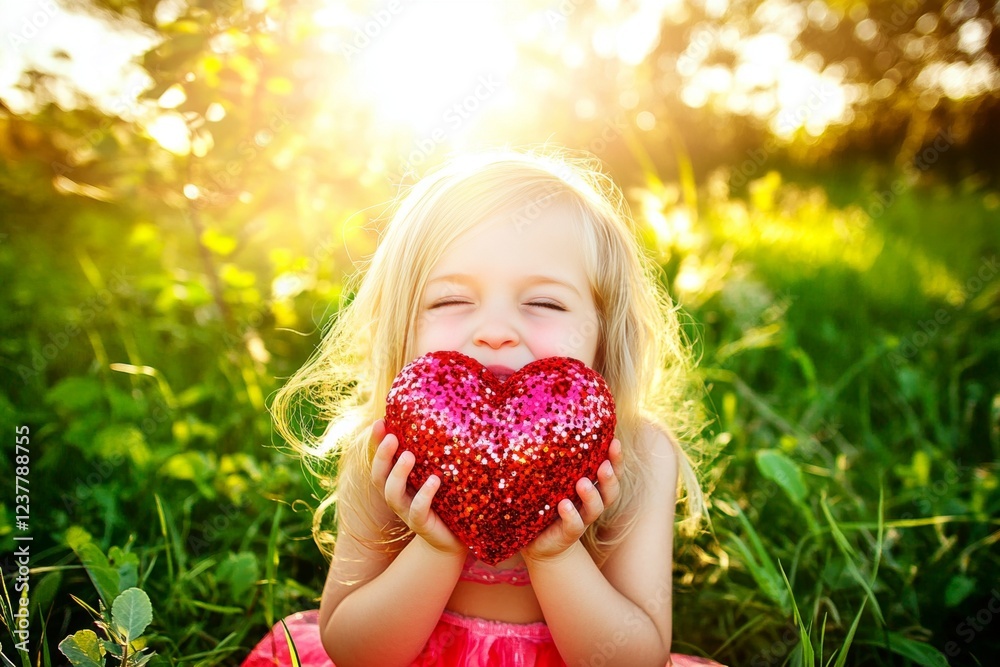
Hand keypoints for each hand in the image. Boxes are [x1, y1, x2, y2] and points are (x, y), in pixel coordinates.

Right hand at [370, 418, 465, 556]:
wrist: (452, 540)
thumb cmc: (444, 503)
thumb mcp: (435, 475)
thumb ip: (430, 457)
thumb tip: (436, 423)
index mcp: (398, 482)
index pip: (381, 460)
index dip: (376, 443)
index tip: (380, 422)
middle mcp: (398, 496)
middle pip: (379, 476)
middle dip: (382, 456)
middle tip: (392, 437)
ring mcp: (407, 512)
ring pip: (392, 494)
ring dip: (398, 473)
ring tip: (408, 455)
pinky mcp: (421, 525)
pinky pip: (418, 510)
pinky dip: (424, 495)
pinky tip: (433, 481)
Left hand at [521, 438, 622, 563]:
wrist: (539, 541)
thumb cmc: (546, 503)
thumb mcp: (552, 479)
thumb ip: (556, 461)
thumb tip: (546, 424)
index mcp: (591, 487)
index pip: (610, 471)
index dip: (616, 459)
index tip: (615, 441)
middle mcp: (591, 503)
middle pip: (611, 491)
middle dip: (611, 477)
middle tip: (604, 465)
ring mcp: (581, 519)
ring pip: (595, 508)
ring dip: (591, 495)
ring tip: (583, 483)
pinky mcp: (568, 534)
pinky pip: (573, 525)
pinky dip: (571, 515)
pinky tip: (565, 505)